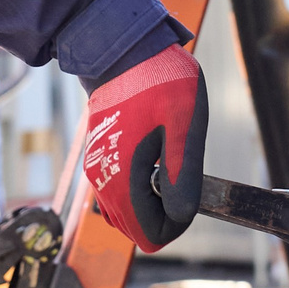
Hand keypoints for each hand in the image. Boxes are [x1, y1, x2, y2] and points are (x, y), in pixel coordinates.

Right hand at [81, 44, 206, 251]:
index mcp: (123, 179)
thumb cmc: (158, 81)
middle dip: (165, 214)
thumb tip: (181, 215)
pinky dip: (141, 187)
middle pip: (136, 229)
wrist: (122, 51)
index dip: (176, 225)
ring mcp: (98, 170)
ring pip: (126, 212)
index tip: (190, 196)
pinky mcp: (100, 159)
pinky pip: (119, 192)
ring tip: (170, 163)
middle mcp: (103, 181)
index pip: (148, 236)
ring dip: (153, 200)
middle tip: (183, 176)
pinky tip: (155, 157)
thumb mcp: (182, 125)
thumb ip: (182, 174)